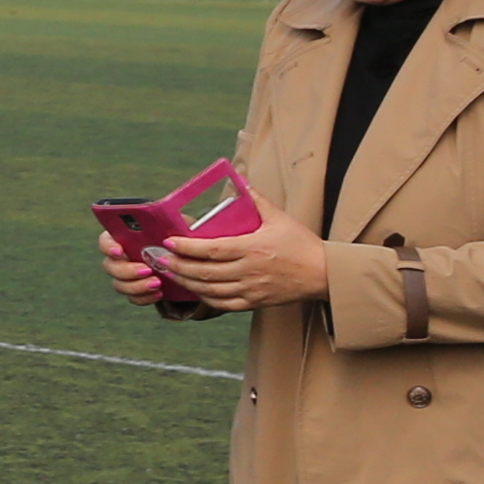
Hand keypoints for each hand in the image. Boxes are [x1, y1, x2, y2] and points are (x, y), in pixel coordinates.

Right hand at [95, 226, 175, 308]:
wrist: (187, 260)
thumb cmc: (177, 238)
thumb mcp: (174, 227)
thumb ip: (166, 224)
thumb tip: (164, 228)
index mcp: (123, 237)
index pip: (106, 240)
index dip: (108, 246)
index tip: (119, 251)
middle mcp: (120, 257)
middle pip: (110, 266)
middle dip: (126, 270)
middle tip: (146, 270)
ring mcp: (125, 276)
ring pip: (119, 285)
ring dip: (136, 286)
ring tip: (157, 283)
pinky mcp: (135, 291)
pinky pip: (133, 298)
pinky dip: (145, 297)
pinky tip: (159, 293)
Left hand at [156, 206, 332, 312]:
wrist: (324, 274)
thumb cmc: (301, 244)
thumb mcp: (279, 218)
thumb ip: (256, 199)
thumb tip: (239, 179)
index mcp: (253, 248)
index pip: (211, 250)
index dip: (187, 248)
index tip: (169, 242)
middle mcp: (249, 271)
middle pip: (204, 272)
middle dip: (177, 266)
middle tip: (158, 259)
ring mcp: (251, 289)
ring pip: (210, 290)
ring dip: (186, 283)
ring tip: (169, 273)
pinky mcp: (255, 302)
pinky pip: (224, 304)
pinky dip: (205, 298)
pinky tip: (194, 290)